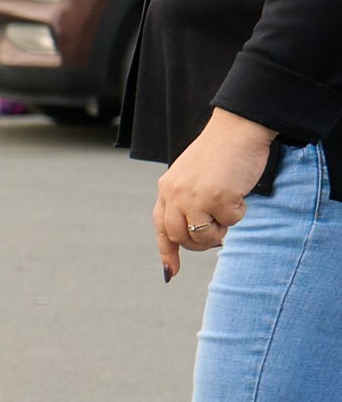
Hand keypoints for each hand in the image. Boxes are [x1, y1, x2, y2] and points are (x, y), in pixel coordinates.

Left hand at [155, 108, 273, 278]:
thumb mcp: (192, 178)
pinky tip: (238, 192)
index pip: (161, 227)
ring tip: (228, 206)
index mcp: (166, 189)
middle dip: (200, 243)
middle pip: (181, 237)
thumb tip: (192, 236)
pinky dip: (239, 211)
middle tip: (218, 231)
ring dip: (221, 230)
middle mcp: (174, 194)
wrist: (237, 130)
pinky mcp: (217, 197)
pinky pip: (231, 222)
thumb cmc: (220, 154)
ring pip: (204, 236)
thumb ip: (186, 202)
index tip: (171, 272)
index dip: (167, 252)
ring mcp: (194, 196)